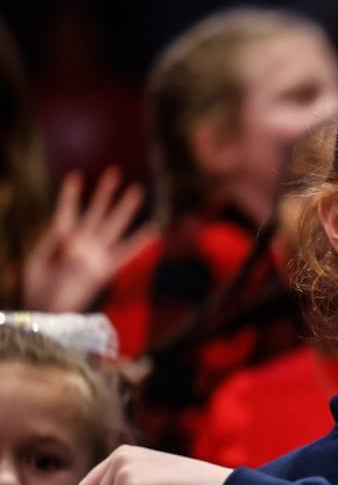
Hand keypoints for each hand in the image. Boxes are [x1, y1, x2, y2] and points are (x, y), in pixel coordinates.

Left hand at [22, 167, 157, 312]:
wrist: (47, 314)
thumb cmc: (38, 289)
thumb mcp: (38, 262)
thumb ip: (53, 244)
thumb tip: (66, 231)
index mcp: (61, 238)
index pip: (67, 210)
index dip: (70, 194)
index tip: (76, 176)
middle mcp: (82, 244)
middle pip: (96, 212)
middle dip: (106, 193)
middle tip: (116, 171)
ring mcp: (95, 256)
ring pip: (112, 226)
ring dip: (124, 208)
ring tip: (137, 190)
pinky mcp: (105, 271)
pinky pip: (125, 254)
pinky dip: (139, 243)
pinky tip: (153, 230)